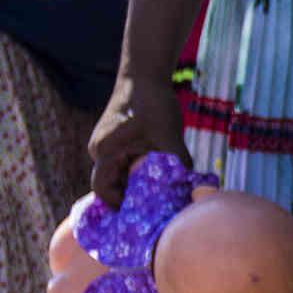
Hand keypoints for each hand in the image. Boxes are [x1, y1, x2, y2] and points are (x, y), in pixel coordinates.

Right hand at [89, 75, 190, 207]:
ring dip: (140, 187)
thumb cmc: (154, 103)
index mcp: (105, 150)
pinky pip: (126, 167)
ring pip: (121, 177)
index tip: (144, 218)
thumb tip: (191, 194)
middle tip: (159, 212)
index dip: (121, 208)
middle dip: (134, 200)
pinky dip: (141, 175)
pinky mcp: (117, 143)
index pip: (104, 191)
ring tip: (163, 196)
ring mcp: (107, 147)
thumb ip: (177, 166)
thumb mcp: (169, 137)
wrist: (144, 75)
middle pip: (113, 187)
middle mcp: (100, 150)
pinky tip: (161, 178)